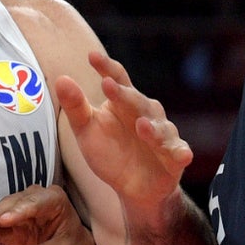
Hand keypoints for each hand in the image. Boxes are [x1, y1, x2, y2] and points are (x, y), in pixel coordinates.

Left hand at [52, 51, 192, 212]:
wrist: (134, 188)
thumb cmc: (110, 152)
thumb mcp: (86, 130)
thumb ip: (75, 106)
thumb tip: (61, 79)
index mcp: (124, 102)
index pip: (117, 79)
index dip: (106, 67)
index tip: (92, 56)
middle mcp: (147, 113)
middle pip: (136, 101)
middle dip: (125, 94)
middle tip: (108, 85)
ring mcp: (163, 134)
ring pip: (160, 128)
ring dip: (152, 128)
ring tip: (141, 125)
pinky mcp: (175, 157)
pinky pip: (179, 153)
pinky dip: (181, 153)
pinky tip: (182, 155)